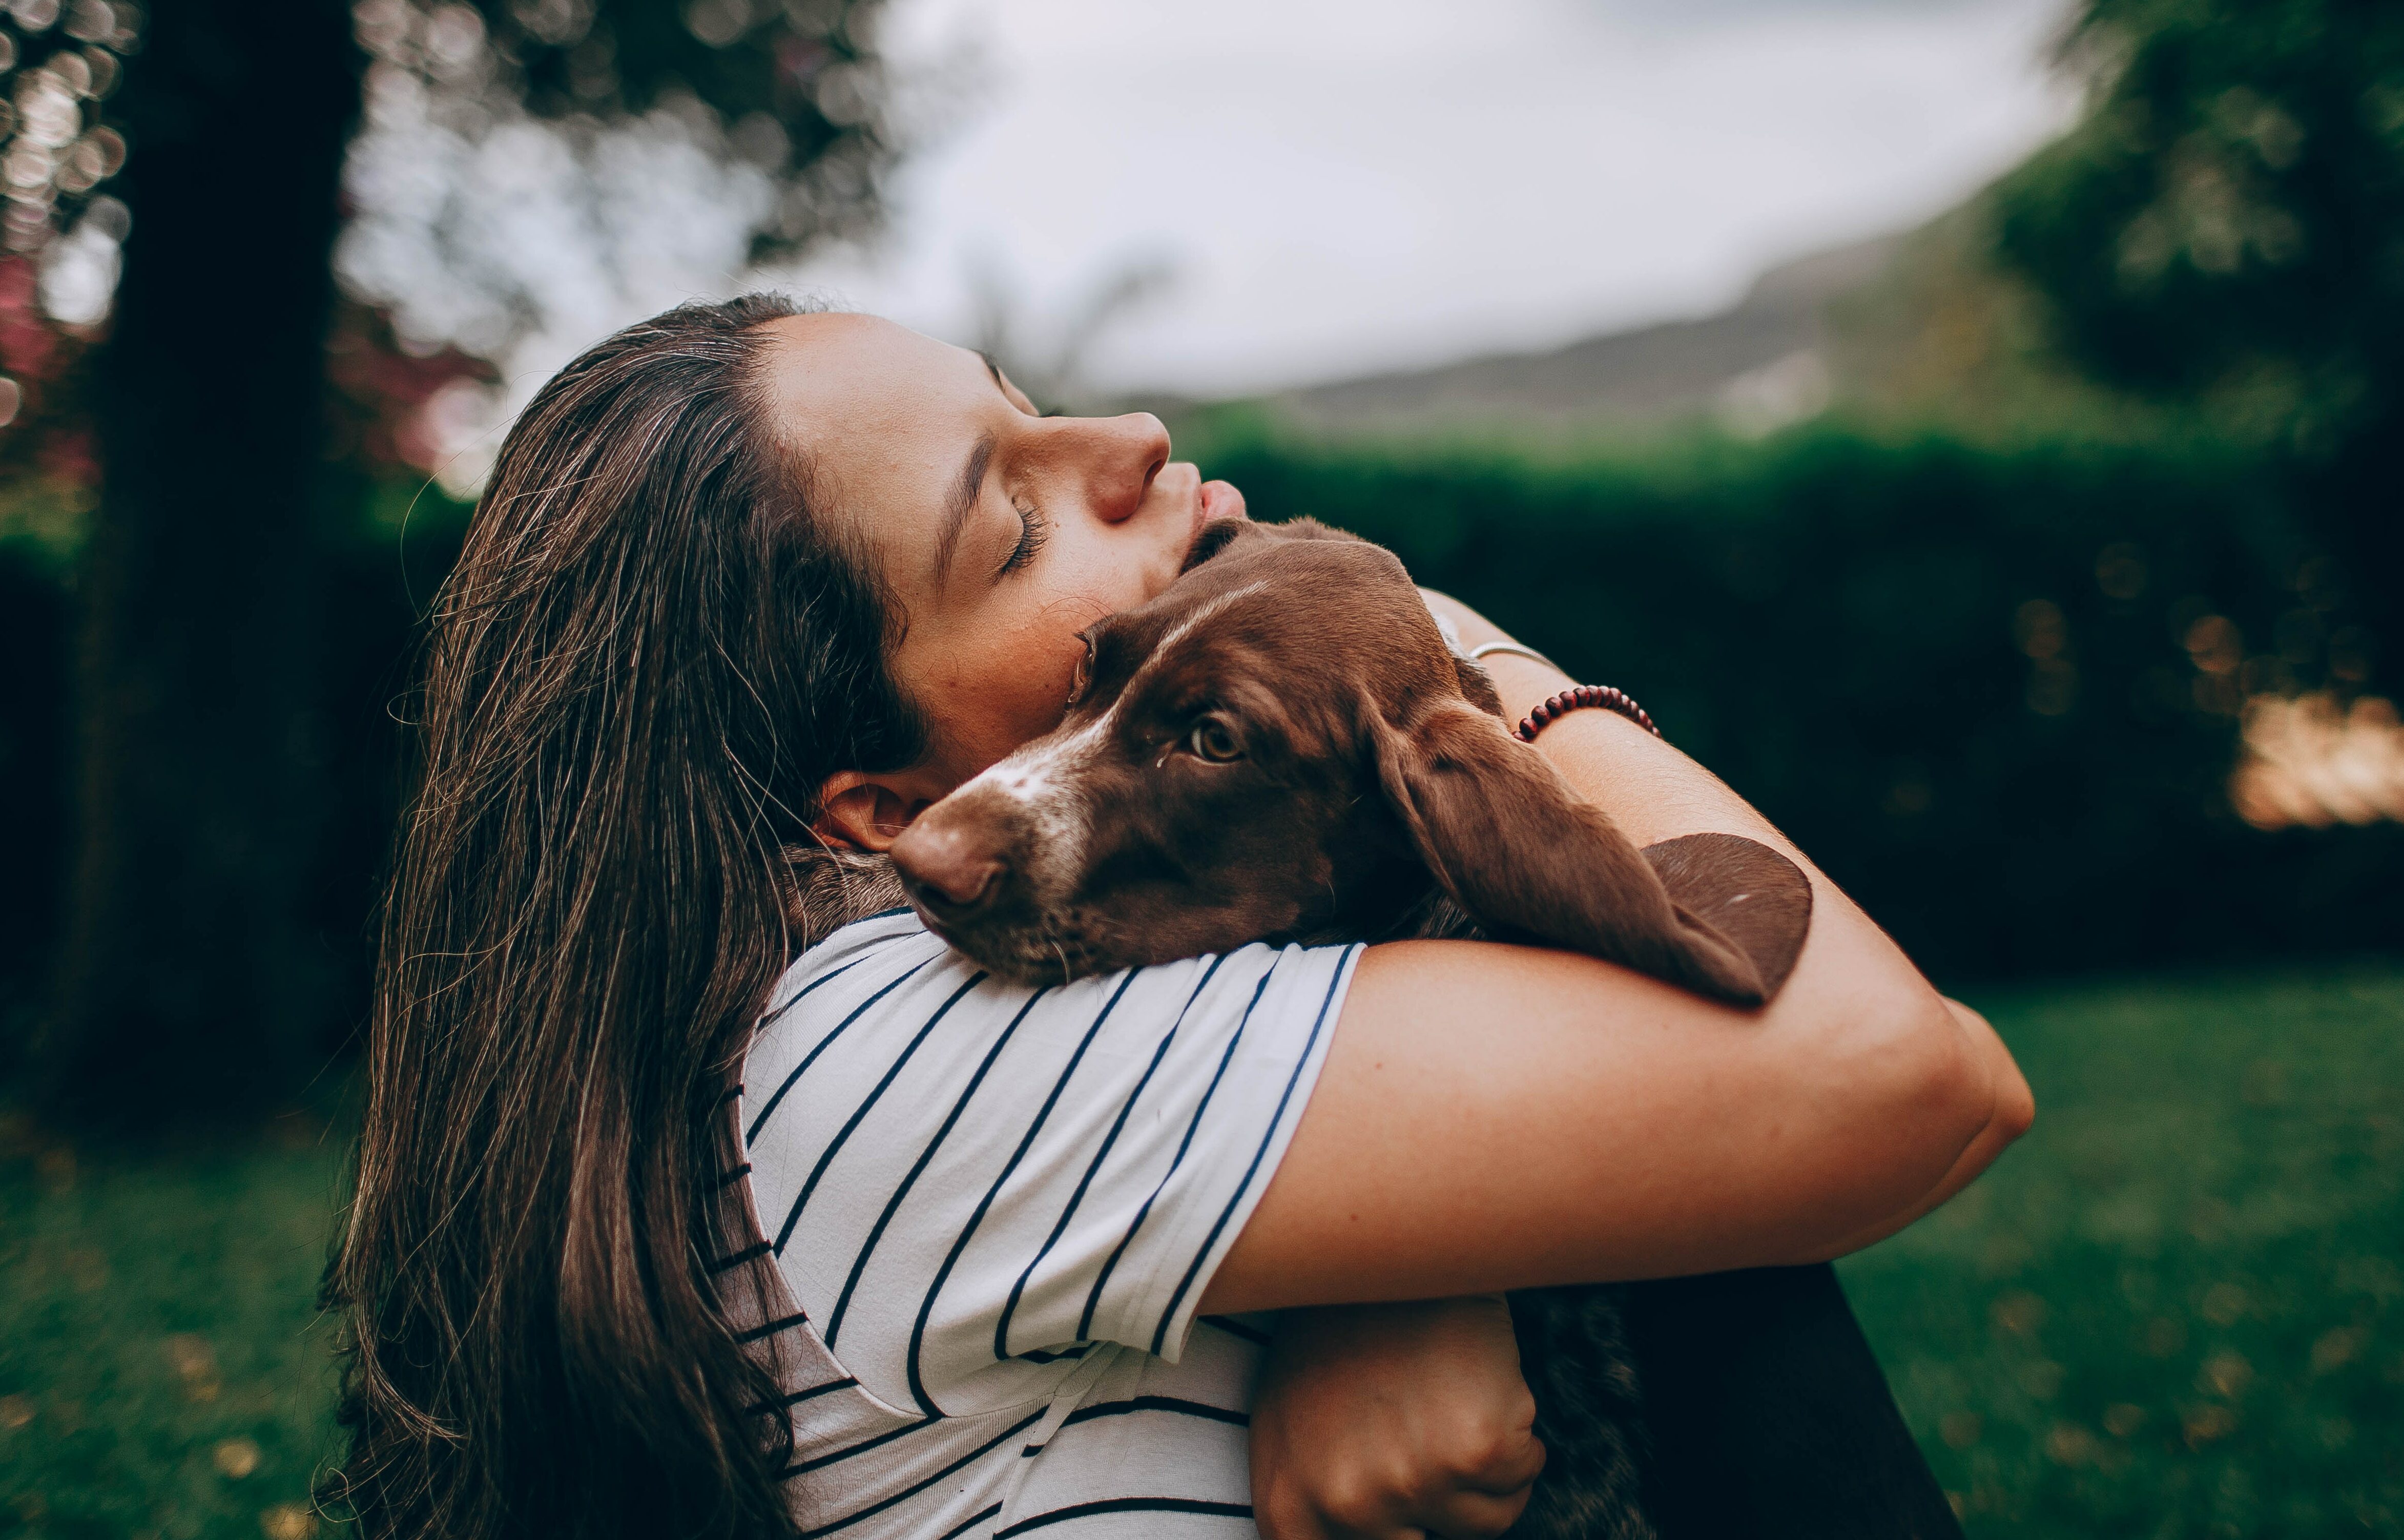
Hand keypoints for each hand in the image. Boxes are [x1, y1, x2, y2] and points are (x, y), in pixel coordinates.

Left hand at [1250, 1297, 1545, 1539]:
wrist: (1386, 1240)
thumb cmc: (1337, 1327)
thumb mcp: (1287, 1420)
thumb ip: (1310, 1498)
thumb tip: (1351, 1534)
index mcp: (1290, 1505)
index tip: (1414, 1518)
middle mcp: (1346, 1506)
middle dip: (1439, 1505)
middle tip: (1430, 1441)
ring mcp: (1411, 1481)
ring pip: (1485, 1518)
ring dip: (1484, 1469)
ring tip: (1451, 1395)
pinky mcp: (1476, 1451)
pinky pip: (1522, 1474)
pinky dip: (1519, 1435)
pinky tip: (1482, 1378)